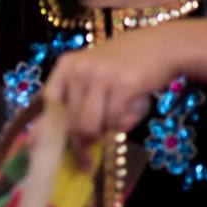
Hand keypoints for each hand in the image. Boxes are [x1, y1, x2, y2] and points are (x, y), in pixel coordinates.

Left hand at [43, 29, 177, 148]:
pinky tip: (131, 112)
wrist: (161, 46)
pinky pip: (114, 121)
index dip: (45, 130)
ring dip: (102, 133)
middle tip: (86, 160)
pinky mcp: (123, 85)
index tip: (45, 152)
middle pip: (69, 121)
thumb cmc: (123, 67)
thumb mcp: (92, 75)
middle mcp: (78, 69)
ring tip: (114, 124)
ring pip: (89, 125)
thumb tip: (56, 140)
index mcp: (66, 66)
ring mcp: (100, 76)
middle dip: (79, 143)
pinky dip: (122, 125)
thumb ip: (75, 101)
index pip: (47, 103)